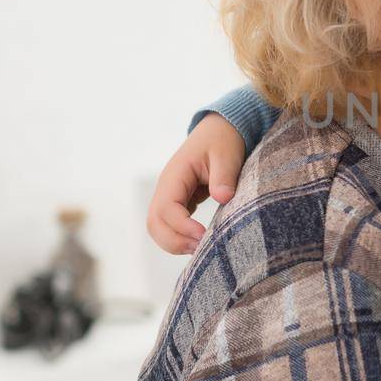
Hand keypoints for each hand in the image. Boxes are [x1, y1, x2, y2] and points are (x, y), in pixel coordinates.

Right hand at [145, 113, 245, 253]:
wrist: (219, 131)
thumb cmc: (223, 141)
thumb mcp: (227, 154)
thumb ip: (224, 176)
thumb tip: (223, 197)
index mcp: (175, 175)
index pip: (166, 207)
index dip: (182, 226)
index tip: (204, 235)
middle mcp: (166, 188)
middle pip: (154, 223)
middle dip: (174, 241)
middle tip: (201, 249)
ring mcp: (169, 196)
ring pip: (158, 228)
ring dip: (174, 243)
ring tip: (200, 249)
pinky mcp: (178, 203)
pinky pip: (169, 226)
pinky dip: (179, 238)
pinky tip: (199, 243)